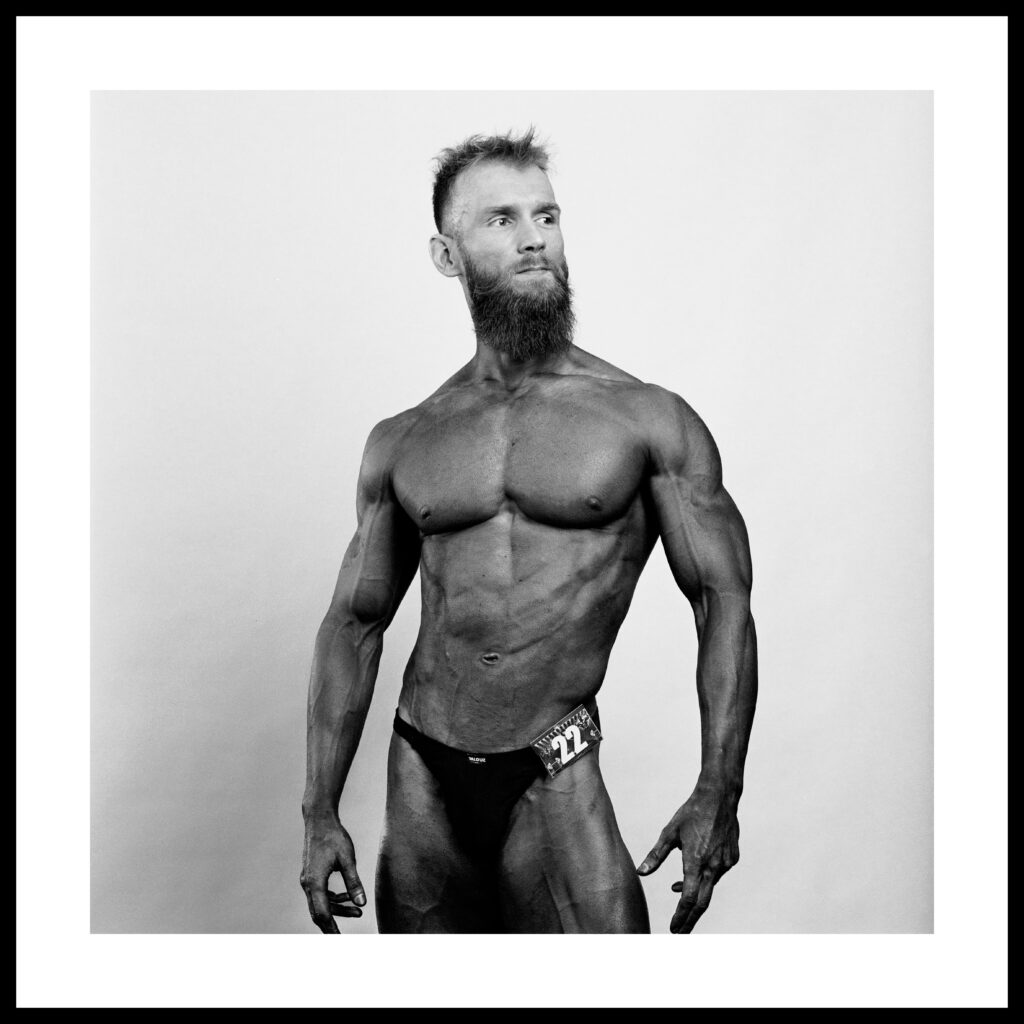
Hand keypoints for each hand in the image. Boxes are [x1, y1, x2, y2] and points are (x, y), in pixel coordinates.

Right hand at [300, 816, 365, 932]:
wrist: (319, 820)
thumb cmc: (334, 837)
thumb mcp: (348, 859)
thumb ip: (354, 883)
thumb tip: (362, 903)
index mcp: (315, 882)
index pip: (322, 914)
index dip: (331, 930)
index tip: (339, 941)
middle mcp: (308, 884)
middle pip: (318, 913)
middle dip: (333, 925)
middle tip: (345, 938)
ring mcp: (308, 880)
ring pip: (320, 904)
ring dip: (338, 910)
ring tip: (358, 912)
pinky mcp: (311, 875)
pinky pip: (321, 894)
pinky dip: (333, 899)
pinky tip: (347, 897)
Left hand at [635, 787, 739, 932]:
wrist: (719, 797)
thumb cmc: (691, 812)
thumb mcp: (669, 833)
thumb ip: (656, 855)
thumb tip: (641, 873)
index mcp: (695, 860)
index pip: (688, 898)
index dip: (681, 916)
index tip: (674, 928)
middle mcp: (713, 865)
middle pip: (702, 902)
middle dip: (690, 920)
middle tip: (680, 932)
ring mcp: (725, 862)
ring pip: (710, 888)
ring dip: (696, 895)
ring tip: (679, 895)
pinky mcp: (733, 858)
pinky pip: (718, 875)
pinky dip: (706, 880)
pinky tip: (696, 873)